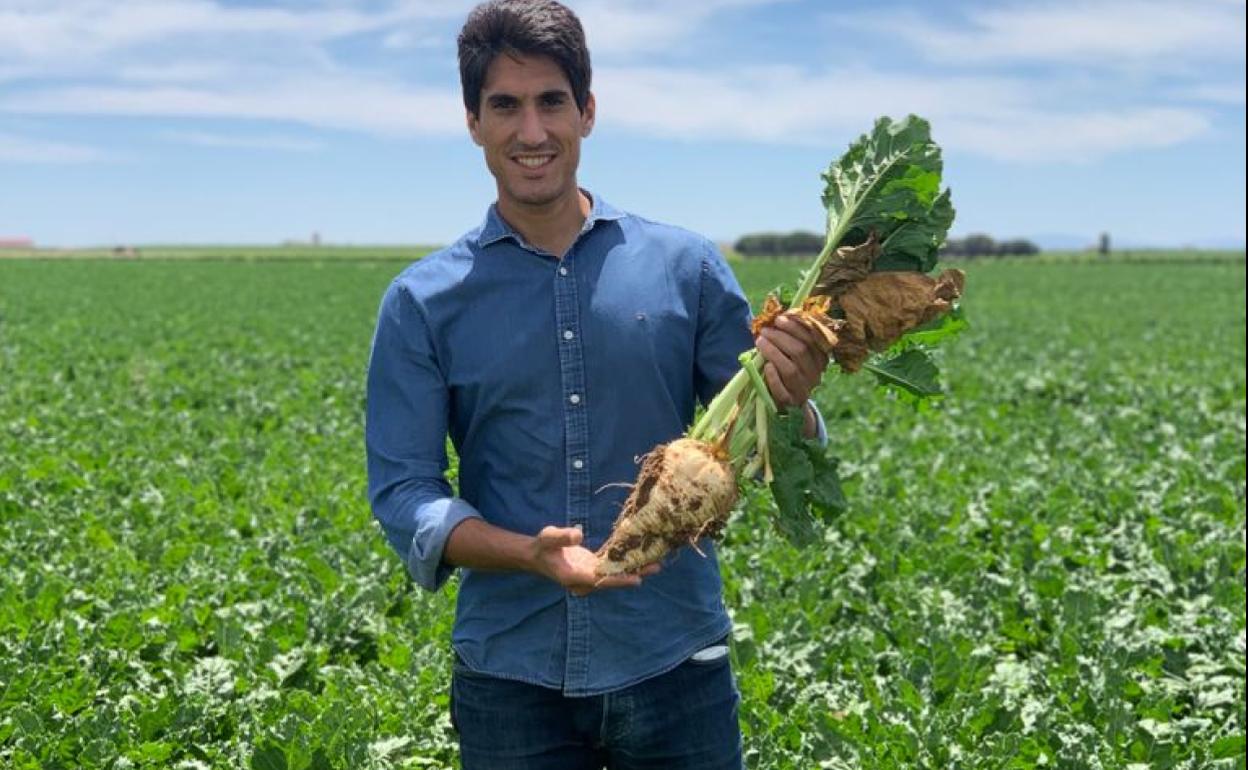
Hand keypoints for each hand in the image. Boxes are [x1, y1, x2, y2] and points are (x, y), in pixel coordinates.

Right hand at [529, 526, 660, 595]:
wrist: (536, 555)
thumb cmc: (542, 546)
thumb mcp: (548, 537)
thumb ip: (562, 537)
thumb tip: (578, 535)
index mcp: (574, 576)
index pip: (600, 580)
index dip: (619, 580)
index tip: (637, 580)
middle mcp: (584, 580)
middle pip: (613, 579)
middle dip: (634, 574)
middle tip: (656, 567)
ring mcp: (589, 576)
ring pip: (615, 575)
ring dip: (634, 569)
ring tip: (655, 563)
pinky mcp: (592, 569)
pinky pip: (611, 568)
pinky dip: (625, 564)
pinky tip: (640, 556)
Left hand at [755, 311, 829, 408]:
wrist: (789, 402)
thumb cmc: (788, 369)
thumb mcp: (793, 353)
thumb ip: (790, 337)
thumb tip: (776, 316)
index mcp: (820, 358)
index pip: (812, 338)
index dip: (795, 327)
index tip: (779, 319)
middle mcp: (815, 374)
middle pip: (800, 351)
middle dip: (780, 337)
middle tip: (764, 331)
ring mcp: (803, 389)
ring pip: (790, 369)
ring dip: (773, 352)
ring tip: (759, 342)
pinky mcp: (790, 402)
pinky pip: (782, 390)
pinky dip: (773, 377)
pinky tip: (766, 366)